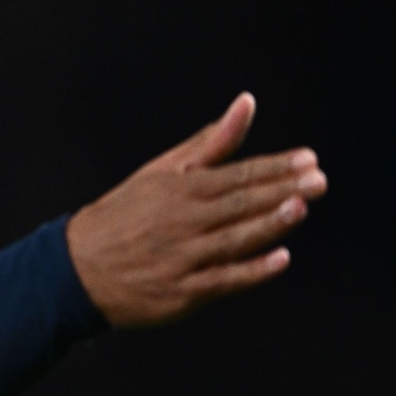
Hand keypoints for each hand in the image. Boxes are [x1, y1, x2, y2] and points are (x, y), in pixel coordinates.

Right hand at [66, 93, 326, 327]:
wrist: (77, 270)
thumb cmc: (125, 216)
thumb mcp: (161, 174)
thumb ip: (210, 143)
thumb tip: (247, 103)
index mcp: (178, 189)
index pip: (235, 174)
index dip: (274, 167)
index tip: (309, 159)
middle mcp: (181, 221)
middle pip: (238, 204)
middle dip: (280, 191)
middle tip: (319, 181)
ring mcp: (182, 258)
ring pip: (233, 239)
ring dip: (267, 224)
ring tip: (299, 208)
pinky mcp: (182, 292)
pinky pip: (222, 280)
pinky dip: (251, 271)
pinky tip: (279, 260)